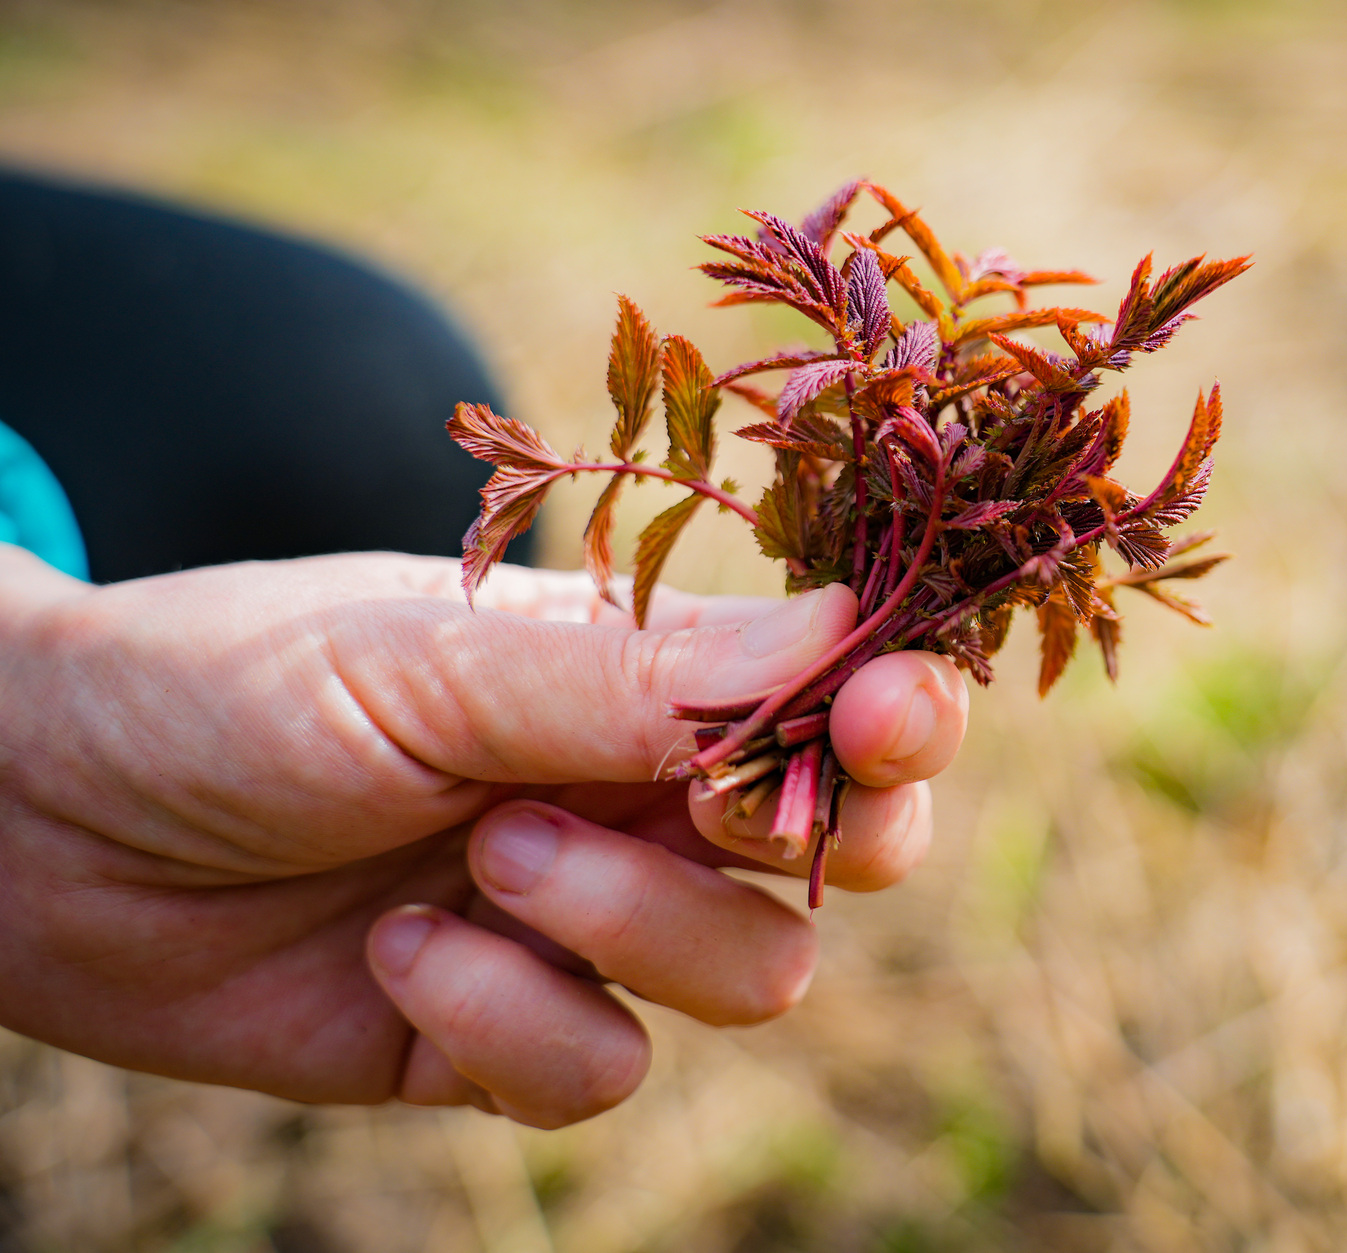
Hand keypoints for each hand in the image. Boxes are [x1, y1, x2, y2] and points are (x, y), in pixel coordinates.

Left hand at [0, 547, 967, 1126]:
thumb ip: (641, 676)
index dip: (899, 718)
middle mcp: (641, 800)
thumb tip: (855, 636)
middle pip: (839, 857)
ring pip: (746, 975)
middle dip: (803, 845)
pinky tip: (394, 951)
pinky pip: (598, 1072)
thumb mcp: (433, 657)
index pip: (843, 700)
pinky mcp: (500, 1039)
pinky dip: (505, 1019)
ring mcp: (582, 926)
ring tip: (478, 856)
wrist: (42, 817)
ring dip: (620, 921)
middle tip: (699, 808)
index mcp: (648, 676)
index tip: (889, 720)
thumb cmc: (236, 682)